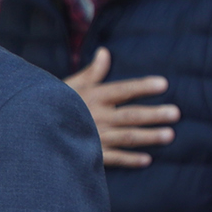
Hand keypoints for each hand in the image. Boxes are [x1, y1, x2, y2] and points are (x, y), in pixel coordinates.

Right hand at [65, 47, 178, 167]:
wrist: (35, 129)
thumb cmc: (54, 104)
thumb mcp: (71, 84)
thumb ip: (92, 72)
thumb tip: (105, 52)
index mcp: (94, 97)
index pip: (123, 90)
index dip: (143, 87)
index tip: (163, 84)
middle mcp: (97, 116)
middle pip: (131, 115)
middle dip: (154, 114)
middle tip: (176, 113)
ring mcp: (96, 137)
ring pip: (128, 137)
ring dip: (149, 136)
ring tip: (170, 135)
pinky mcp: (92, 154)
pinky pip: (115, 158)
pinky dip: (131, 160)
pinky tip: (147, 160)